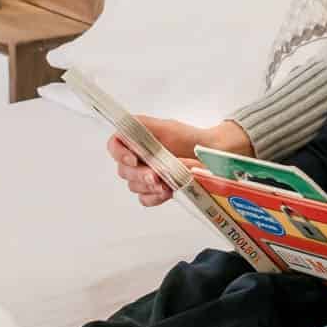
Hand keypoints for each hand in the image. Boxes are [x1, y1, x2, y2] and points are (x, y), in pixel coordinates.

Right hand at [107, 117, 249, 206]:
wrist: (212, 156)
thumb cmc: (192, 139)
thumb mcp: (168, 127)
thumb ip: (144, 128)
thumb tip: (126, 130)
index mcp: (138, 139)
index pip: (114, 145)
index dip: (119, 154)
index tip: (134, 159)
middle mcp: (139, 157)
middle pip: (123, 170)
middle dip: (140, 174)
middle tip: (157, 176)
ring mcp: (146, 175)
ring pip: (134, 186)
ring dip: (150, 186)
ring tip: (168, 183)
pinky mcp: (156, 191)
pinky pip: (145, 199)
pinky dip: (155, 197)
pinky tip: (168, 192)